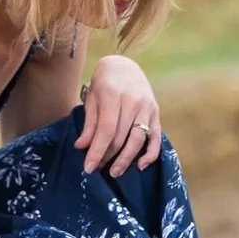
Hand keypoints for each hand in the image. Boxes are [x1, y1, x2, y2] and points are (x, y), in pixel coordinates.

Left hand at [79, 55, 161, 175]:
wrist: (125, 65)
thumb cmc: (104, 82)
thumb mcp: (92, 98)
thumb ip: (89, 123)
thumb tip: (82, 147)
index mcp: (114, 95)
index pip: (106, 130)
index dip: (97, 151)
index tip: (88, 167)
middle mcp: (133, 101)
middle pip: (121, 137)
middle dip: (108, 157)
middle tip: (97, 169)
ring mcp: (147, 107)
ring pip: (138, 140)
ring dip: (126, 159)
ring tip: (115, 172)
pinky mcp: (156, 113)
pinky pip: (156, 137)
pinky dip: (151, 154)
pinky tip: (141, 165)